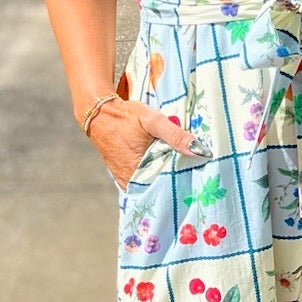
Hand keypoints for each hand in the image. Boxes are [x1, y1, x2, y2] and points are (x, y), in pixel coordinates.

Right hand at [88, 96, 203, 189]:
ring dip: (167, 177)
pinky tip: (167, 166)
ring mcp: (127, 181)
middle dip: (178, 180)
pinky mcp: (124, 177)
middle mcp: (131, 182)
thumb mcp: (153, 121)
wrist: (99, 114)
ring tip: (184, 169)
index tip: (201, 177)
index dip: (186, 181)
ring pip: (154, 184)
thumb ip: (176, 135)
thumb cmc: (125, 116)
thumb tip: (201, 151)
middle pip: (162, 187)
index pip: (170, 186)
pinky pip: (145, 180)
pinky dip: (156, 174)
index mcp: (139, 173)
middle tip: (197, 172)